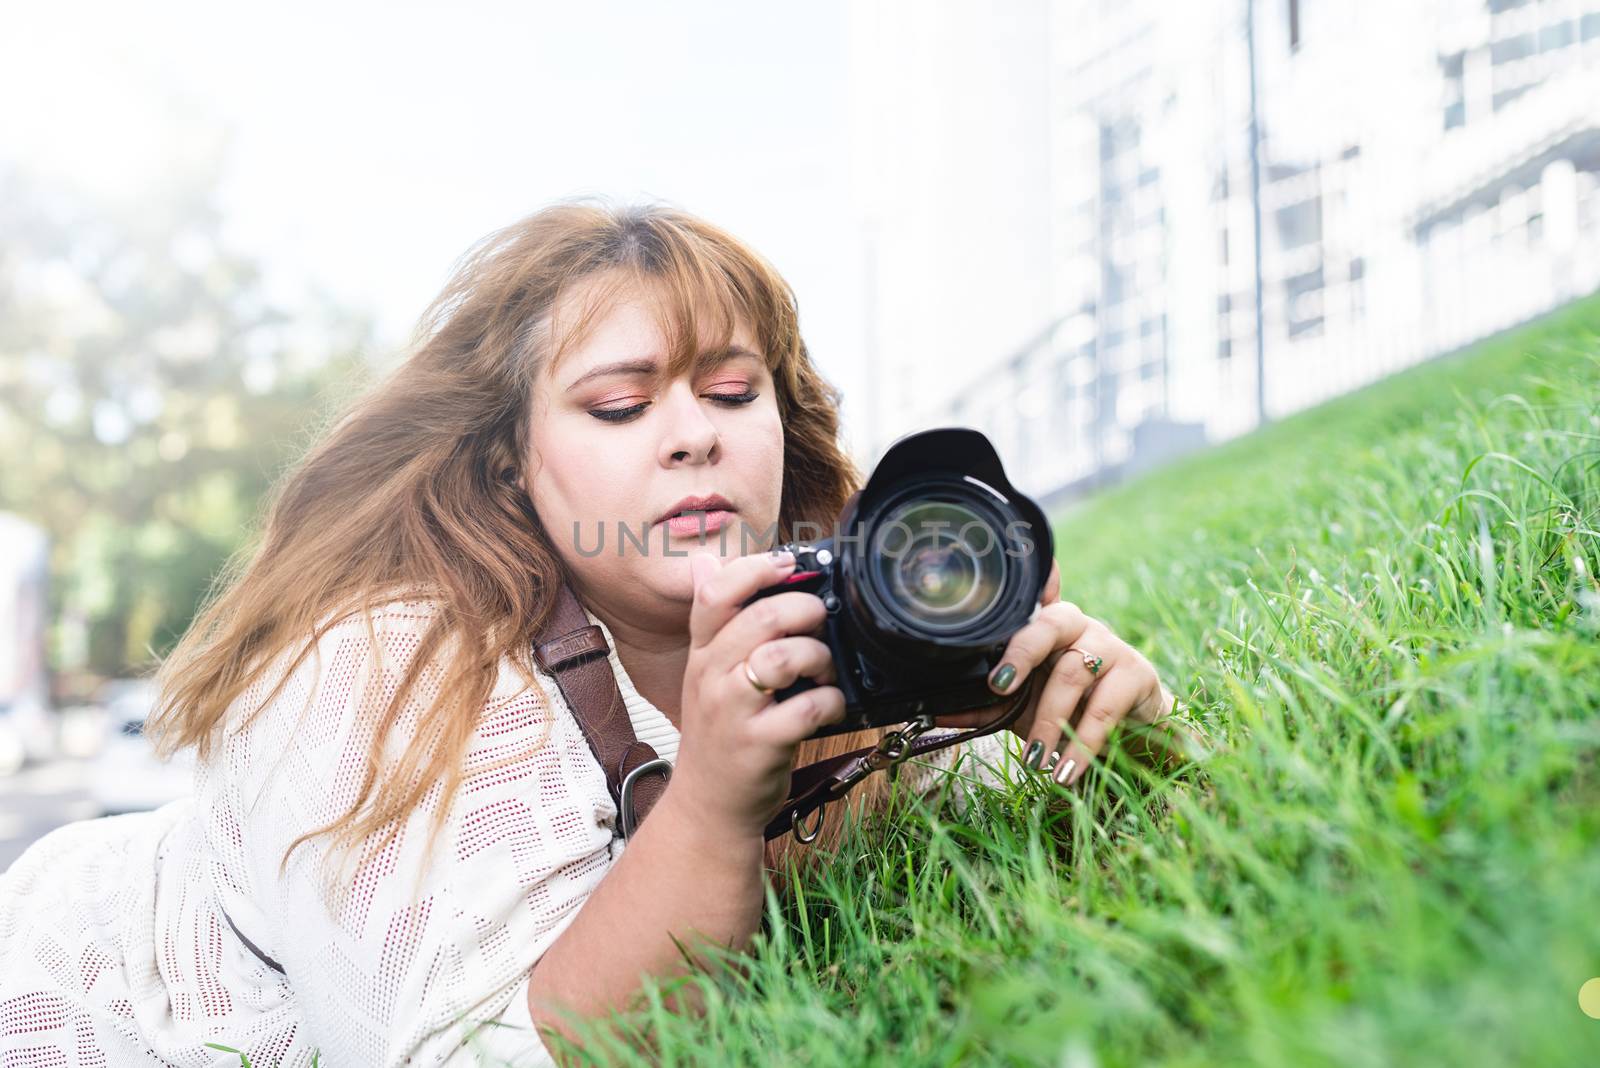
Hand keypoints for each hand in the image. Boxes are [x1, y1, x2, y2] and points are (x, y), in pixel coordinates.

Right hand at [671, 549, 845, 836]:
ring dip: (818, 655)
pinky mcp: (758, 745)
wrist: (708, 805)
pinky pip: (807, 708)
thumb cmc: (720, 733)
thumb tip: (706, 560)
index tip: (787, 564)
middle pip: (760, 618)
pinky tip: (830, 704)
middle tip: (820, 622)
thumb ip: (717, 620)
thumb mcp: (707, 672)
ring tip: (824, 669)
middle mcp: (710, 677)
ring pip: (782, 657)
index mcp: (701, 653)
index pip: (714, 594)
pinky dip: (830, 701)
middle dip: (804, 610)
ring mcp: (732, 712)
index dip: (753, 569)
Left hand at [934, 559, 1203, 785]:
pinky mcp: (1138, 674)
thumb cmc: (1071, 708)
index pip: (1026, 609)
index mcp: (1046, 625)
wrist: (1134, 728)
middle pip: (1049, 625)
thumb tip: (934, 713)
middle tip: (999, 690)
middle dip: (1021, 655)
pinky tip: (1068, 769)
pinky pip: (1106, 707)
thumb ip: (984, 707)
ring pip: (1073, 672)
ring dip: (1049, 721)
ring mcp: (1111, 646)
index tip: (991, 653)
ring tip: (1034, 761)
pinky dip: (1083, 742)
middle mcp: (1079, 626)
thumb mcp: (1024, 708)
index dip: (1009, 619)